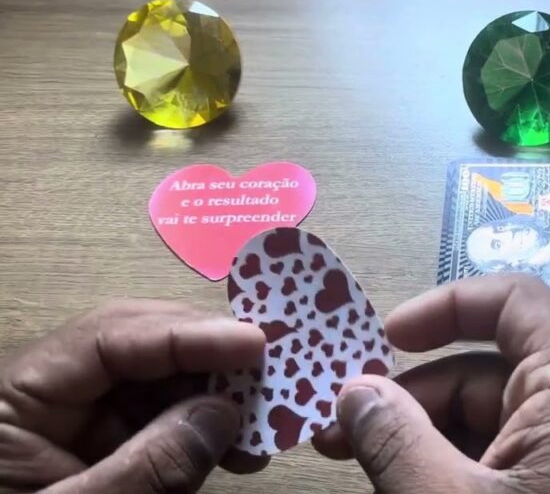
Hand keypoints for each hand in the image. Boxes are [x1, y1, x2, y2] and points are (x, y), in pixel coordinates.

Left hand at [0, 301, 265, 492]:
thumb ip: (149, 467)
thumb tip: (223, 413)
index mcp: (15, 397)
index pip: (110, 338)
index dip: (187, 333)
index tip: (255, 343)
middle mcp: (47, 393)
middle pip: (139, 348)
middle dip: (208, 358)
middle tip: (273, 374)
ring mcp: (75, 421)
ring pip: (158, 382)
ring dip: (216, 396)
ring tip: (262, 425)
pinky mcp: (99, 449)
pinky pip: (160, 421)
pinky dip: (202, 429)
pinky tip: (238, 447)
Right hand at [313, 274, 549, 493]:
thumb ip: (395, 440)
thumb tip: (355, 391)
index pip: (516, 303)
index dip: (447, 305)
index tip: (382, 336)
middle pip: (489, 368)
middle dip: (411, 392)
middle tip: (337, 427)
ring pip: (488, 420)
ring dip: (419, 434)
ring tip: (352, 460)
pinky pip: (504, 462)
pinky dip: (450, 469)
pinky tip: (401, 488)